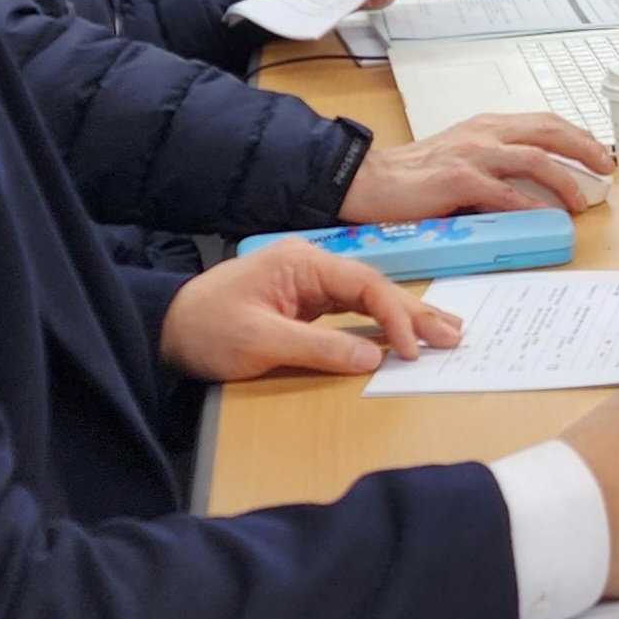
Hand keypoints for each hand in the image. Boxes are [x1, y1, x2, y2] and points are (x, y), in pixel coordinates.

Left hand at [161, 240, 451, 381]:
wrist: (162, 327)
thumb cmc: (204, 328)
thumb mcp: (260, 341)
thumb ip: (320, 347)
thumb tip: (373, 356)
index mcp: (303, 263)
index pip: (366, 284)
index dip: (396, 316)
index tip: (413, 348)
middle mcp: (311, 266)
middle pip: (376, 287)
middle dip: (416, 312)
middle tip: (456, 335)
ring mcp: (308, 284)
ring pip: (369, 298)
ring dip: (405, 317)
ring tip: (445, 333)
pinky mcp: (303, 304)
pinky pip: (352, 311)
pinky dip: (381, 323)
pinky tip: (403, 336)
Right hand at [341, 113, 614, 220]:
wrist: (369, 181)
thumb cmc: (415, 175)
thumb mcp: (462, 156)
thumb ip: (495, 161)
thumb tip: (535, 184)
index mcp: (487, 126)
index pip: (543, 122)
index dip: (577, 135)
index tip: (598, 153)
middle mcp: (484, 134)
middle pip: (549, 132)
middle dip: (584, 148)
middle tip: (605, 169)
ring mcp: (472, 155)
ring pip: (535, 159)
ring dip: (565, 180)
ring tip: (580, 201)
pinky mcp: (459, 180)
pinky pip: (507, 193)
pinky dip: (532, 205)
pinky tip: (548, 216)